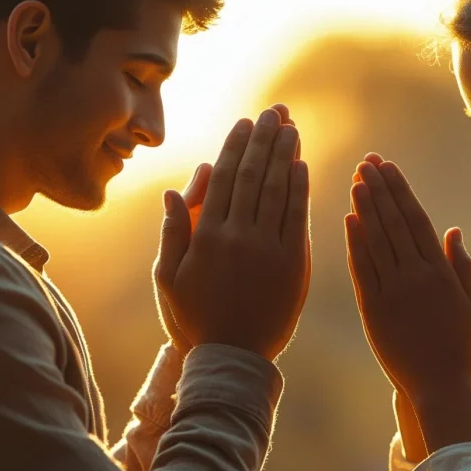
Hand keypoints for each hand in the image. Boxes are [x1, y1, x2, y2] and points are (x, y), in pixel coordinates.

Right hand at [155, 107, 310, 361]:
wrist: (232, 358)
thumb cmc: (195, 319)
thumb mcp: (168, 279)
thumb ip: (172, 232)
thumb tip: (174, 189)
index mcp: (206, 236)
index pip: (223, 178)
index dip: (236, 147)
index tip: (245, 123)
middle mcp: (238, 235)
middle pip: (253, 175)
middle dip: (263, 140)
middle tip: (273, 112)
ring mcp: (268, 248)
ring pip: (277, 190)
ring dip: (284, 155)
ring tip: (291, 127)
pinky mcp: (294, 264)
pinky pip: (297, 218)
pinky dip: (300, 189)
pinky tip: (302, 166)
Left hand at [345, 154, 470, 401]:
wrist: (437, 385)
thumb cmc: (459, 347)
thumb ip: (460, 266)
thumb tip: (452, 230)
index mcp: (440, 272)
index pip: (416, 220)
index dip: (401, 190)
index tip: (388, 167)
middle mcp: (415, 275)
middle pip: (394, 223)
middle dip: (379, 189)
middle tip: (366, 162)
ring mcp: (392, 291)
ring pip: (376, 240)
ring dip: (365, 207)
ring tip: (356, 181)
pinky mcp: (372, 308)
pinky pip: (362, 269)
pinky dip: (355, 243)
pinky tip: (348, 220)